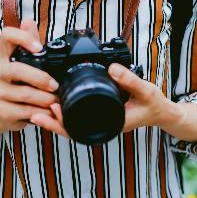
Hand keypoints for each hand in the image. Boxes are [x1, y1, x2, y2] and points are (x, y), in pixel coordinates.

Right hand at [0, 20, 58, 131]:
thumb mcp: (26, 61)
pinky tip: (49, 111)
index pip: (7, 36)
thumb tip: (29, 21)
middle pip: (16, 70)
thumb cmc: (20, 82)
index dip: (22, 38)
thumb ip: (30, 42)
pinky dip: (40, 112)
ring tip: (57, 100)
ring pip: (23, 93)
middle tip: (55, 85)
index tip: (39, 47)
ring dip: (45, 98)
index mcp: (5, 55)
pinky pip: (23, 111)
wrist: (3, 110)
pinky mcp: (1, 110)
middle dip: (40, 78)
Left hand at [31, 63, 175, 136]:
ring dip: (59, 119)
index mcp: (113, 123)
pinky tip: (60, 106)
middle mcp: (105, 125)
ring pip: (77, 125)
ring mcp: (103, 122)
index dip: (65, 122)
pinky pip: (83, 118)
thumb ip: (130, 80)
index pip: (84, 129)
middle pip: (74, 129)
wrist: (162, 112)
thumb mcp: (145, 90)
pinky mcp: (104, 116)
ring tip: (40, 109)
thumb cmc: (154, 104)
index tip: (51, 108)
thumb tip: (111, 68)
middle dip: (54, 123)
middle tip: (34, 113)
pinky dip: (69, 115)